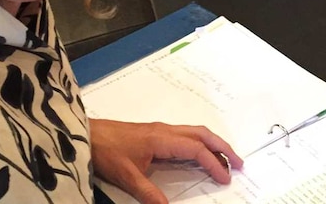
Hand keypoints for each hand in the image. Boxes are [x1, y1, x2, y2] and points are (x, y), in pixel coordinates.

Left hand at [88, 119, 243, 203]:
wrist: (86, 134)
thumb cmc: (105, 151)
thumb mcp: (127, 176)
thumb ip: (149, 194)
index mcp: (161, 138)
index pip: (196, 148)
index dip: (214, 163)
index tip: (226, 178)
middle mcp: (164, 131)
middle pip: (201, 133)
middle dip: (222, 147)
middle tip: (240, 163)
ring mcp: (158, 130)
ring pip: (193, 132)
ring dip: (211, 143)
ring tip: (225, 159)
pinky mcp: (152, 134)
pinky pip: (183, 135)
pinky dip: (198, 143)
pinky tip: (198, 155)